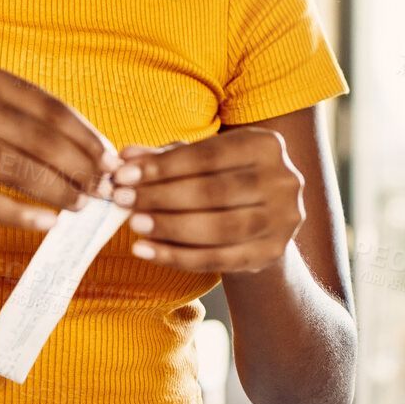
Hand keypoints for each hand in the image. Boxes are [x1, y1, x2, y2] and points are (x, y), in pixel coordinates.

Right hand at [0, 62, 121, 231]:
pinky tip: (48, 224)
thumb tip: (99, 151)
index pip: (48, 107)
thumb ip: (32, 124)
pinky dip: (22, 214)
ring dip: (58, 191)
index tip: (111, 159)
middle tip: (104, 189)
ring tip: (82, 206)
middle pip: (38, 138)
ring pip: (18, 168)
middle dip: (78, 166)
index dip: (84, 135)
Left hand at [109, 128, 305, 272]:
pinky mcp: (272, 253)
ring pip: (218, 227)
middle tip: (121, 199)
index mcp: (266, 145)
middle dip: (161, 196)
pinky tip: (146, 250)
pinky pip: (217, 258)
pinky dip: (176, 256)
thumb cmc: (221, 180)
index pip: (207, 155)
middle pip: (213, 191)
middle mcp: (283, 180)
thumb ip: (163, 158)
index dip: (163, 166)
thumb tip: (125, 156)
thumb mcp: (197, 162)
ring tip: (133, 224)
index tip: (123, 174)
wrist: (259, 221)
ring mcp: (283, 220)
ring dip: (168, 227)